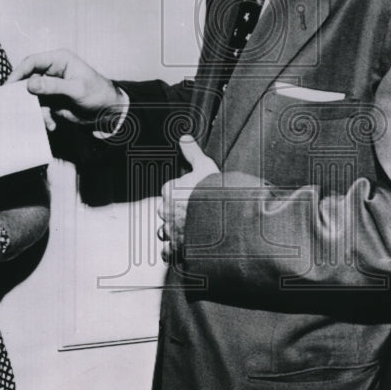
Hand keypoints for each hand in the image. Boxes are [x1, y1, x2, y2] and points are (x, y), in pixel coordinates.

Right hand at [9, 49, 121, 130]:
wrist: (109, 112)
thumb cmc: (98, 93)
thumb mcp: (76, 89)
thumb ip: (53, 86)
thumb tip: (30, 84)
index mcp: (59, 60)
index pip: (33, 61)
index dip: (19, 72)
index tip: (9, 86)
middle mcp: (53, 71)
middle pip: (29, 79)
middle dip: (26, 96)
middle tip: (19, 107)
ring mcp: (52, 86)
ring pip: (33, 96)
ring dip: (37, 110)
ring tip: (46, 120)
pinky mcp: (53, 100)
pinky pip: (40, 107)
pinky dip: (44, 117)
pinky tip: (52, 124)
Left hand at [157, 136, 218, 263]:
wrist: (225, 220)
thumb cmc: (214, 191)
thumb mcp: (206, 167)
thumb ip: (193, 153)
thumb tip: (184, 137)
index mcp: (169, 191)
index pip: (170, 190)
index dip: (182, 193)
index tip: (194, 196)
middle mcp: (166, 212)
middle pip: (166, 211)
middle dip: (176, 213)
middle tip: (193, 214)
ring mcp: (171, 232)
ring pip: (165, 232)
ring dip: (173, 232)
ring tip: (189, 232)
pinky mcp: (177, 249)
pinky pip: (169, 252)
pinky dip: (173, 252)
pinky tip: (183, 250)